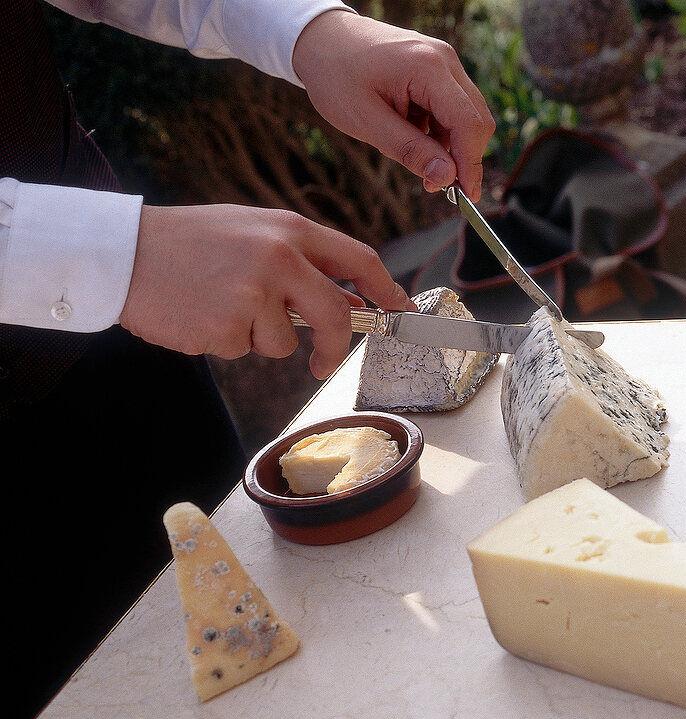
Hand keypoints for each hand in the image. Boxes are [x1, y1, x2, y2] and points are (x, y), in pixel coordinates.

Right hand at [121, 204, 416, 378]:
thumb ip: (300, 260)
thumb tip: (350, 299)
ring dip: (257, 337)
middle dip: (335, 345)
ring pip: (283, 341)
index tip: (402, 311)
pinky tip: (199, 314)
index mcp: (291, 230)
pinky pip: (243, 349)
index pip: (360, 259)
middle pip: (336, 314)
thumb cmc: (190, 243)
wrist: (123, 252)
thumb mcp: (252, 231)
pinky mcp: (228, 324)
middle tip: (321, 362)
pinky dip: (224, 342)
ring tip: (219, 304)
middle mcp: (281, 258)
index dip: (389, 289)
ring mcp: (255, 292)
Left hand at [292, 10, 494, 201]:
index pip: (469, 124)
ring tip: (409, 153)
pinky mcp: (437, 67)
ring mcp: (443, 61)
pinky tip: (409, 133)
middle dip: (461, 157)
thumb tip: (447, 177)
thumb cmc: (336, 76)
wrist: (321, 38)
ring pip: (465, 116)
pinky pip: (451, 107)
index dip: (471, 164)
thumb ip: (409, 149)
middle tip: (433, 184)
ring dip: (446, 144)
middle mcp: (444, 60)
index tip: (467, 196)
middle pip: (476, 120)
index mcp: (428, 68)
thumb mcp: (366, 121)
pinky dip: (437, 129)